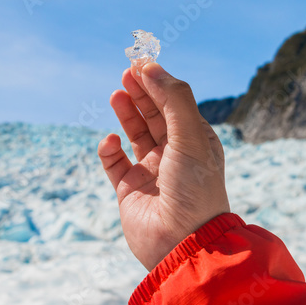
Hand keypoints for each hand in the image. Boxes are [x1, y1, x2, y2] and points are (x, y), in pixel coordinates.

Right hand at [99, 63, 230, 271]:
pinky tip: (110, 140)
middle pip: (154, 115)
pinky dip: (109, 150)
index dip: (159, 82)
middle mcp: (174, 155)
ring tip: (116, 94)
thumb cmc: (194, 189)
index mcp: (196, 142)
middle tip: (126, 72)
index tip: (141, 62)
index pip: (175, 104)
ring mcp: (151, 172)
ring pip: (135, 134)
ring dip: (126, 113)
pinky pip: (115, 164)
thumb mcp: (190, 137)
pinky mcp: (130, 191)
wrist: (182, 242)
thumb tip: (151, 67)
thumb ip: (173, 99)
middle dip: (141, 92)